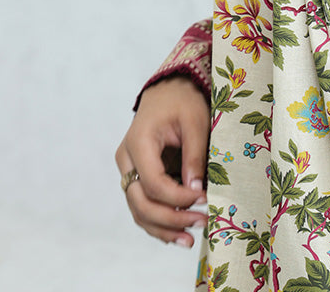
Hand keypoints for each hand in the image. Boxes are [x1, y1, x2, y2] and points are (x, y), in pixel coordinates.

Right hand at [115, 76, 209, 246]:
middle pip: (140, 202)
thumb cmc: (183, 101)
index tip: (203, 200)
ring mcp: (128, 169)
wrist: (168, 90)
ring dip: (163, 228)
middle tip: (201, 223)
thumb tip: (197, 192)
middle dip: (170, 218)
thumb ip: (194, 156)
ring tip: (190, 239)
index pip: (152, 182)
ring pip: (138, 210)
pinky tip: (178, 233)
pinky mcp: (135, 177)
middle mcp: (126, 159)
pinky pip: (142, 205)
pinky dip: (158, 222)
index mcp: (138, 142)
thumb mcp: (195, 122)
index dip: (177, 198)